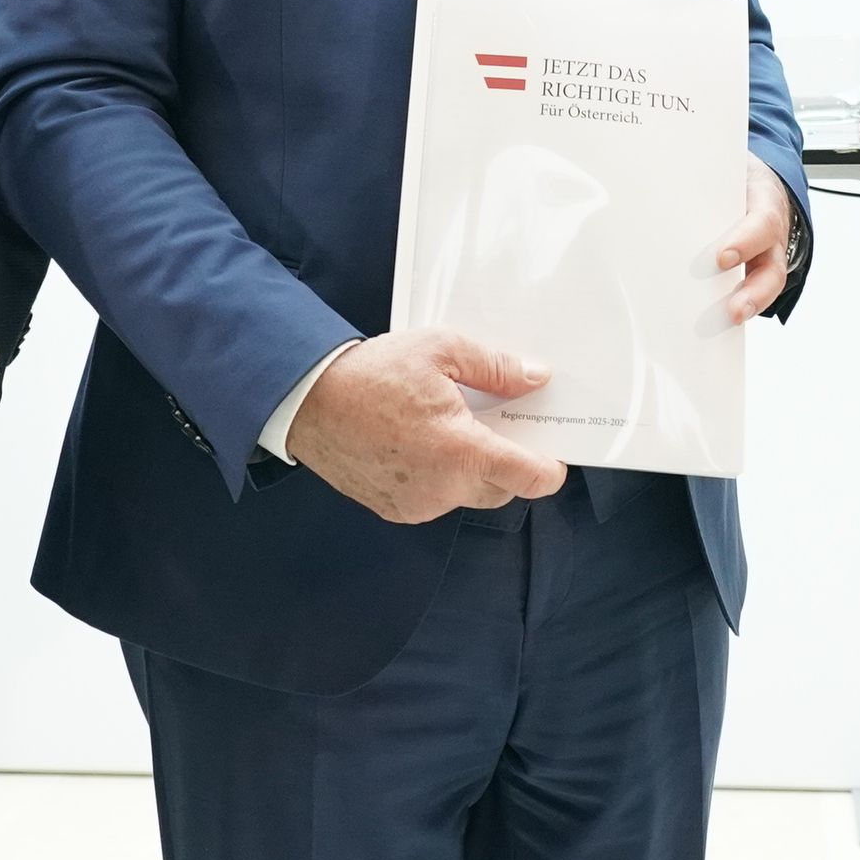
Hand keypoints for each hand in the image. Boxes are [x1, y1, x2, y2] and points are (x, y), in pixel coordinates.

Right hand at [288, 329, 569, 524]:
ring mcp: (417, 505)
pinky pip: (437, 499)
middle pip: (503, 489)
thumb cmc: (370, 375)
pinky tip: (424, 443)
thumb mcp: (440, 350)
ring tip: (453, 426)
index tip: (554, 451)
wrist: (305, 402)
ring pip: (469, 495)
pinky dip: (441, 477)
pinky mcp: (396, 509)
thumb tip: (536, 378)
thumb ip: (496, 368)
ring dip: (472, 470)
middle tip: (498, 423)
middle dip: (509, 461)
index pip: (531, 478)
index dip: (551, 467)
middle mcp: (442, 489)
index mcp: (461, 452)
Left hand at [718, 158, 794, 322]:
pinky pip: (745, 291)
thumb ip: (704, 175)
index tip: (723, 257)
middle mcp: (770, 237)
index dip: (745, 241)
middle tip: (733, 311)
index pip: (761, 223)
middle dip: (753, 293)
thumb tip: (659, 169)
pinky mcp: (751, 271)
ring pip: (763, 289)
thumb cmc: (739, 174)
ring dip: (743, 309)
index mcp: (765, 202)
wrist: (758, 178)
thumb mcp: (729, 164)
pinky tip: (708, 325)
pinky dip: (731, 309)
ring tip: (721, 326)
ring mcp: (765, 258)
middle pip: (771, 271)